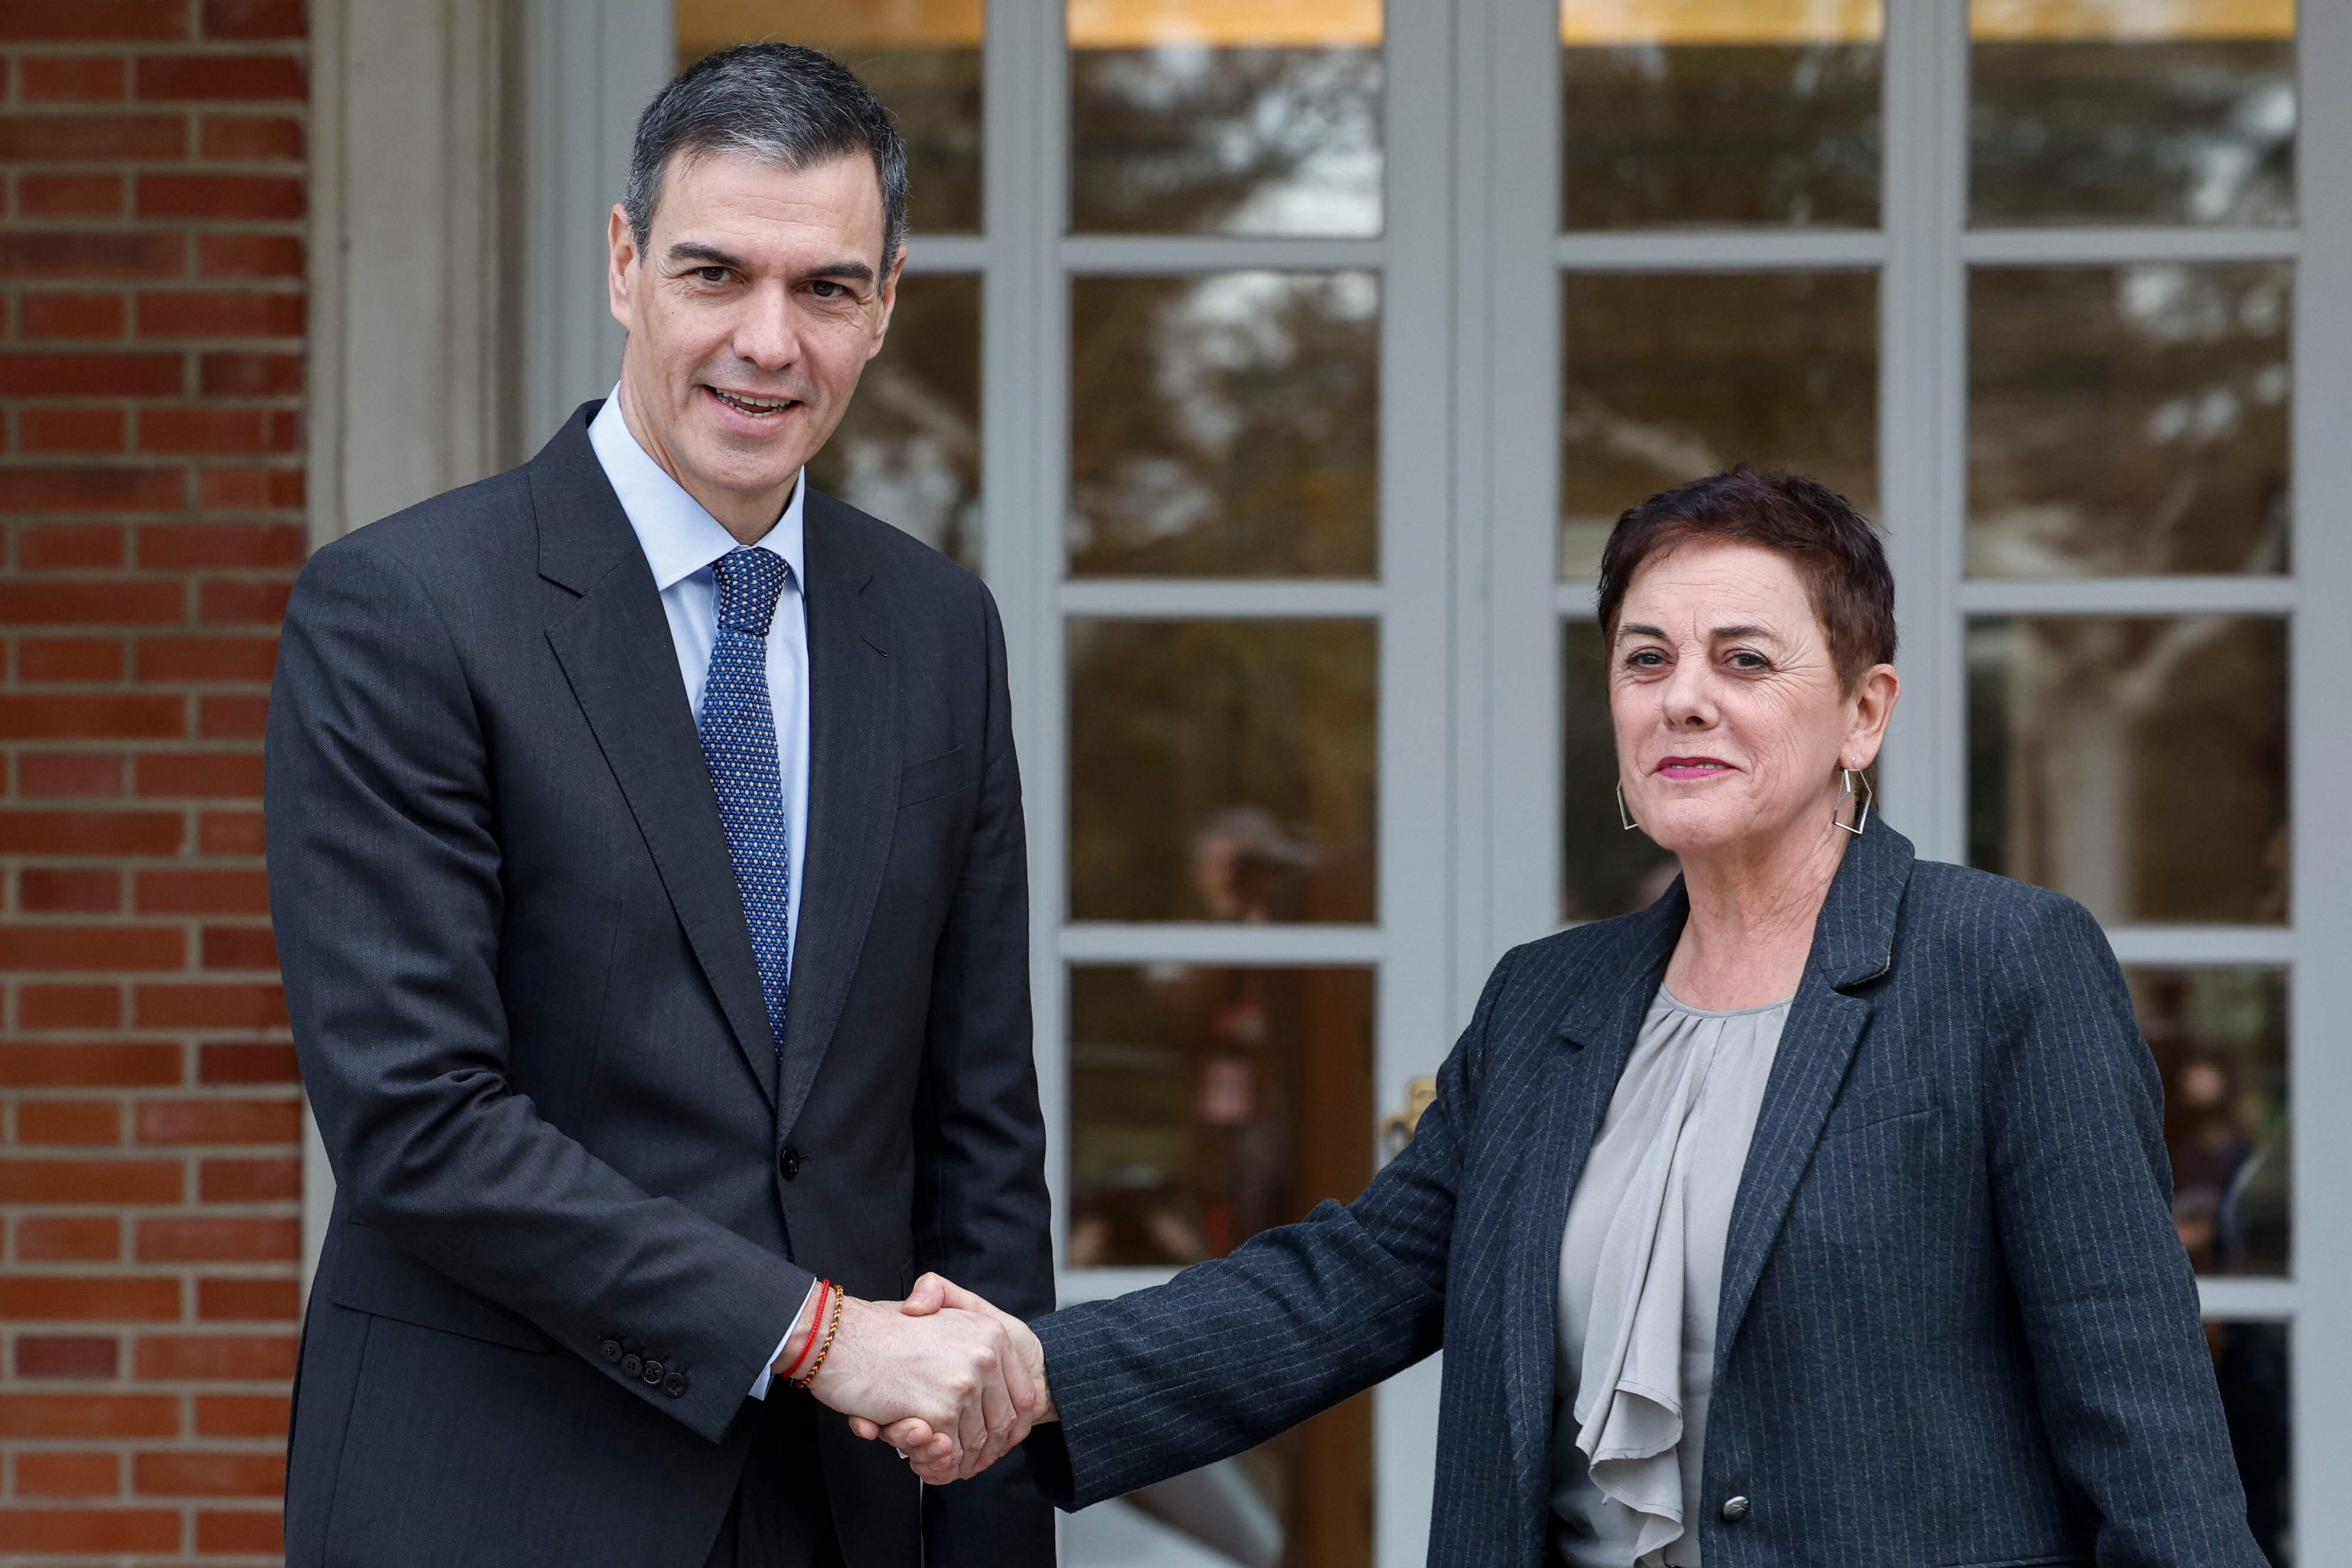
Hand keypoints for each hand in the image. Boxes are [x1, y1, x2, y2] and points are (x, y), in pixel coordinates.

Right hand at [799, 1293, 1036, 1481]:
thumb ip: (968, 1332)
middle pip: (1002, 1424)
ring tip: (931, 1452)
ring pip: (976, 1444)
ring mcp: (965, 1384)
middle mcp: (987, 1356)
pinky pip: (951, 1454)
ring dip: (956, 1459)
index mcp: (992, 1332)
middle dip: (982, 1448)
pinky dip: (936, 1463)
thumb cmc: (880, 1330)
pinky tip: (918, 1452)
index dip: (1009, 1426)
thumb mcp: (938, 1310)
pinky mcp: (940, 1411)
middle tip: (956, 1455)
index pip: (1023, 1396)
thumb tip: (989, 1378)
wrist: (837, 1336)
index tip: (991, 1439)